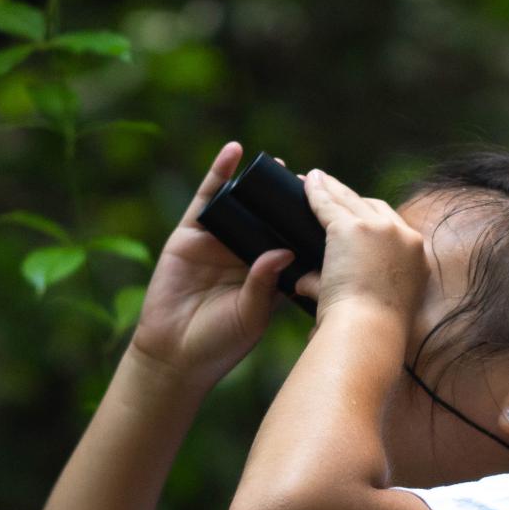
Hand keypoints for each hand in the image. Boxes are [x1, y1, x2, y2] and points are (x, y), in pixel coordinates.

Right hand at [127, 142, 293, 386]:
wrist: (177, 356)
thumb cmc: (221, 343)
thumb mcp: (253, 313)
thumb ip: (266, 284)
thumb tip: (284, 252)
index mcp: (267, 273)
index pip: (290, 241)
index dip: (306, 225)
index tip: (330, 209)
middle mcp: (244, 253)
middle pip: (269, 218)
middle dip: (286, 199)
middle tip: (310, 180)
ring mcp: (217, 242)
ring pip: (241, 204)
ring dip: (258, 183)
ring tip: (278, 164)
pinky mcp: (189, 235)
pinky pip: (206, 199)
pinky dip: (218, 173)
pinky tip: (233, 153)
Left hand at [294, 168, 427, 322]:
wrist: (369, 332)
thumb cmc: (370, 330)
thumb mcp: (375, 305)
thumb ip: (350, 288)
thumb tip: (304, 282)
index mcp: (417, 257)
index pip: (393, 227)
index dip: (371, 218)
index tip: (354, 215)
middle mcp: (405, 238)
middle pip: (374, 207)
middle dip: (351, 198)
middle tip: (331, 189)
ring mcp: (380, 230)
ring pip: (351, 200)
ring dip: (332, 189)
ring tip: (315, 180)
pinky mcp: (352, 228)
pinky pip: (328, 204)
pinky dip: (316, 193)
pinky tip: (305, 184)